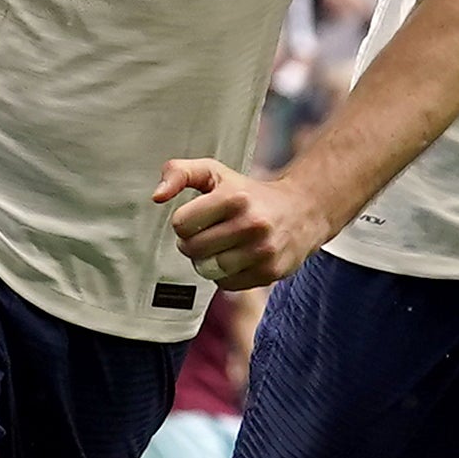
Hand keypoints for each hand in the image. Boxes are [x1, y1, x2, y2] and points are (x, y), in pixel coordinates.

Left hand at [152, 158, 336, 290]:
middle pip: (192, 249)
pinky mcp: (270, 272)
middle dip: (192, 242)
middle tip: (208, 232)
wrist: (302, 211)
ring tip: (221, 246)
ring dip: (207, 261)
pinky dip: (225, 274)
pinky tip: (238, 258)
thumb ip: (180, 173)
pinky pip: (226, 284)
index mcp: (235, 196)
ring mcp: (263, 250)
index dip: (184, 221)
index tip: (198, 216)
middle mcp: (252, 223)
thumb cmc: (249, 192)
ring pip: (208, 269)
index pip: (181, 223)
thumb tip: (156, 196)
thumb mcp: (215, 173)